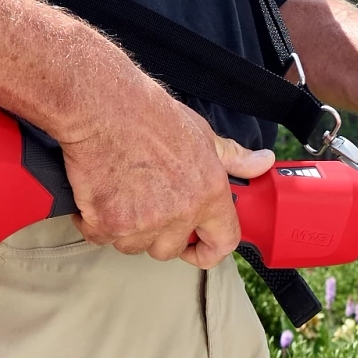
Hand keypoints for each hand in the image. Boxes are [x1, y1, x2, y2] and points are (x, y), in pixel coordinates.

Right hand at [59, 67, 262, 265]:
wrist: (102, 106)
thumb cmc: (150, 115)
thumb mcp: (202, 133)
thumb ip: (232, 157)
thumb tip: (263, 162)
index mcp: (208, 194)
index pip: (223, 243)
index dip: (209, 251)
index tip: (196, 247)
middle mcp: (179, 213)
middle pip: (169, 249)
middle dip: (157, 233)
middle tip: (144, 202)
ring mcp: (141, 222)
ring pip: (134, 246)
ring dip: (125, 229)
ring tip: (119, 192)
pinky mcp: (106, 223)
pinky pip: (100, 238)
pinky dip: (94, 222)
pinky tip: (96, 195)